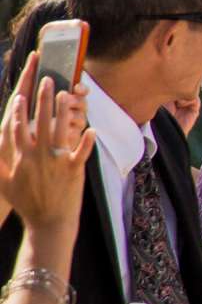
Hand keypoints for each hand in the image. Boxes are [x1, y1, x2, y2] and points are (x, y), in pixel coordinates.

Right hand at [0, 59, 92, 233]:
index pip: (17, 127)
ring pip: (60, 129)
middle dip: (42, 99)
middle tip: (47, 80)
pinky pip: (82, 151)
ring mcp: (56, 162)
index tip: (21, 95)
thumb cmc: (26, 203)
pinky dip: (86, 140)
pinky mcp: (74, 170)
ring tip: (67, 94)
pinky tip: (91, 129)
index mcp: (20, 157)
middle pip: (40, 121)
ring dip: (64, 110)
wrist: (48, 222)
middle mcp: (37, 155)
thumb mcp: (4, 183)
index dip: (20, 110)